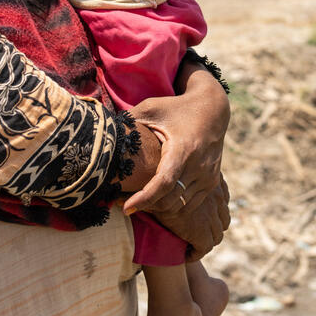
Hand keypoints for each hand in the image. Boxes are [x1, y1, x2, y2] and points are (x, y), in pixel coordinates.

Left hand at [123, 70, 229, 217]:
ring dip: (157, 208)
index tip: (125, 208)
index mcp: (183, 149)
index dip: (144, 198)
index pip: (163, 183)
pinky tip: (156, 198)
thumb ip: (129, 120)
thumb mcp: (152, 108)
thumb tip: (103, 132)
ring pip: (179, 206)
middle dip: (145, 205)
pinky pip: (189, 204)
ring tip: (137, 200)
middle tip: (122, 202)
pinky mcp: (212, 182)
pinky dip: (172, 205)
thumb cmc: (177, 108)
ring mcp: (208, 176)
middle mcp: (199, 166)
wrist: (213, 109)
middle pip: (169, 200)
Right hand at [146, 175, 230, 260]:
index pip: (223, 205)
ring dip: (206, 242)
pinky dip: (195, 253)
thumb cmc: (163, 181)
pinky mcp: (200, 232)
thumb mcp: (179, 178)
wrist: (156, 189)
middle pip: (223, 221)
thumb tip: (188, 185)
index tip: (204, 221)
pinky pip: (204, 248)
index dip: (216, 216)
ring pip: (216, 237)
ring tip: (192, 245)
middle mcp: (217, 200)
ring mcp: (210, 217)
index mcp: (214, 186)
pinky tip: (185, 254)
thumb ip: (189, 181)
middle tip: (198, 235)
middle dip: (213, 230)